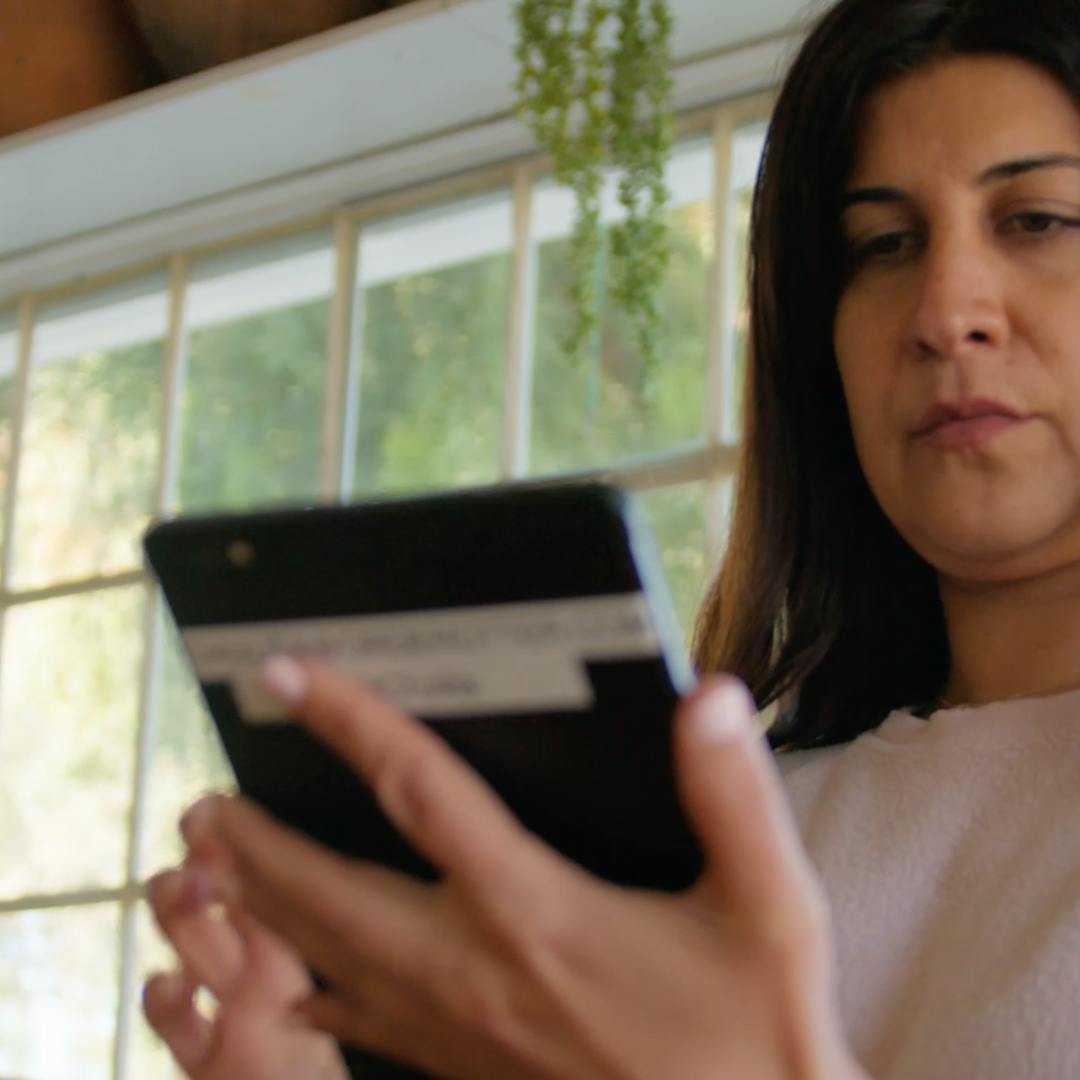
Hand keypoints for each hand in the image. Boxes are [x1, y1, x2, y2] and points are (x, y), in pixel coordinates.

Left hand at [180, 657, 868, 1079]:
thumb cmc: (753, 1034)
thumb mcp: (773, 909)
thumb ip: (735, 796)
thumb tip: (707, 699)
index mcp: (535, 908)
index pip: (420, 790)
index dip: (350, 721)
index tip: (291, 676)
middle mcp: (474, 965)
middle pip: (331, 890)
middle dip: (258, 842)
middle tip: (204, 801)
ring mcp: (456, 1028)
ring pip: (325, 961)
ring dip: (260, 910)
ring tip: (209, 872)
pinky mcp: (460, 1070)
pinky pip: (355, 1029)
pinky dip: (302, 996)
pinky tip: (281, 986)